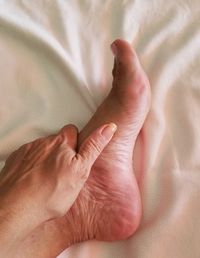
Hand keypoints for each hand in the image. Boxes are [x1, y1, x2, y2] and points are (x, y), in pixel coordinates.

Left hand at [0, 123, 116, 256]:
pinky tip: (34, 180)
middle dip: (61, 151)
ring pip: (42, 149)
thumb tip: (109, 127)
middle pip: (56, 140)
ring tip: (48, 178)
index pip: (71, 130)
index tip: (76, 155)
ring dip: (46, 158)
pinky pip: (28, 157)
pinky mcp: (15, 159)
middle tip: (64, 171)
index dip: (75, 142)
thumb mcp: (81, 171)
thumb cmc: (51, 193)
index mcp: (61, 143)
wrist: (16, 209)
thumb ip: (94, 146)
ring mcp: (27, 150)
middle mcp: (43, 142)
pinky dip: (32, 164)